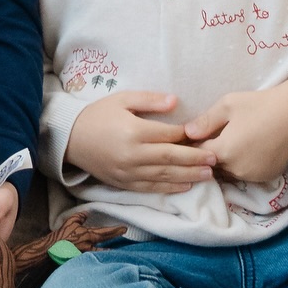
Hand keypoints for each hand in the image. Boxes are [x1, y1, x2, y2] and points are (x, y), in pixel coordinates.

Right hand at [65, 91, 217, 193]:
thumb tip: (176, 102)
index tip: (205, 134)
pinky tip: (186, 186)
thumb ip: (150, 100)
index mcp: (134, 131)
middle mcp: (133, 155)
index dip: (188, 135)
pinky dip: (170, 187)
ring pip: (164, 175)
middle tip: (216, 158)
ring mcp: (129, 172)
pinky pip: (151, 187)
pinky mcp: (124, 183)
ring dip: (188, 175)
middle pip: (170, 158)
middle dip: (195, 159)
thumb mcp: (123, 99)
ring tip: (209, 174)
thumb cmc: (99, 114)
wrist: (70, 138)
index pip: (168, 135)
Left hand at [185, 77, 287, 185]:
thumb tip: (187, 133)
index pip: (198, 154)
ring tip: (233, 143)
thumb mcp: (228, 105)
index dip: (194, 145)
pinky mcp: (266, 177)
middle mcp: (237, 169)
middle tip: (214, 138)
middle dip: (210, 154)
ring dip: (227, 162)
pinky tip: (249, 149)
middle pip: (213, 166)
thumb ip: (206, 121)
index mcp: (224, 150)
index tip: (192, 137)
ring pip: (230, 172)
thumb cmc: (258, 104)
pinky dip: (243, 166)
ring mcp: (253, 176)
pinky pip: (247, 175)